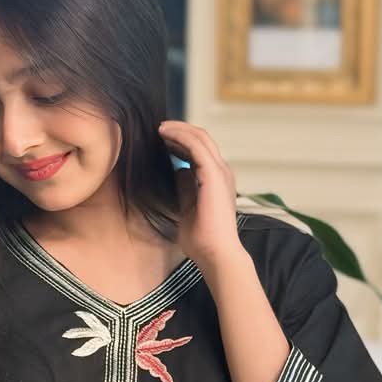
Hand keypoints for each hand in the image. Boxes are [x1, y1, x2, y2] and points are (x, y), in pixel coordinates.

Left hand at [158, 120, 241, 270]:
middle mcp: (222, 172)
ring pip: (200, 137)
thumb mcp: (188, 206)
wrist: (216, 253)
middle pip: (202, 138)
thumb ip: (185, 187)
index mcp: (217, 179)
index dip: (182, 140)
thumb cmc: (203, 238)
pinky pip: (196, 146)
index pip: (201, 150)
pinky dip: (180, 136)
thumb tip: (178, 170)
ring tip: (160, 128)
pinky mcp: (213, 174)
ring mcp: (220, 171)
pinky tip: (165, 134)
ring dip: (179, 129)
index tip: (163, 139)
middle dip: (180, 130)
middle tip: (159, 128)